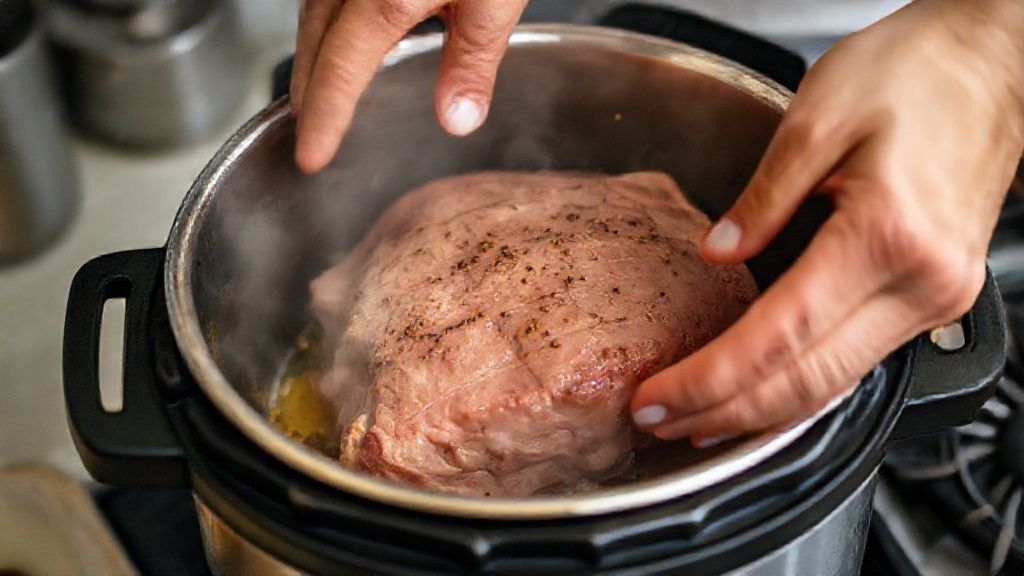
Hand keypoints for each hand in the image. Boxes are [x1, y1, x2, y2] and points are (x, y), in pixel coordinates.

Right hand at [291, 0, 527, 173]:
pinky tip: (346, 35)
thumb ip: (473, 59)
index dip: (324, 117)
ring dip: (313, 53)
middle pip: (315, 40)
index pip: (340, 70)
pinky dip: (328, 23)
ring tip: (318, 92)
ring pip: (315, 11)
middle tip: (309, 133)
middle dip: (309, 90)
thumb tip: (457, 121)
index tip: (311, 157)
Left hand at [631, 0, 1023, 446]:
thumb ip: (761, 199)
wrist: (994, 58)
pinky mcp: (934, 293)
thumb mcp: (816, 118)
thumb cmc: (917, 70)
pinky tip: (760, 391)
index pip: (778, 338)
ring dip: (760, 410)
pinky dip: (800, 383)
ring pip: (834, 383)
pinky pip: (857, 360)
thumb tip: (717, 255)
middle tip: (658, 421)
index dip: (709, 379)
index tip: (655, 398)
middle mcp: (920, 282)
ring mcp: (935, 297)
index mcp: (885, 236)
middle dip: (724, 413)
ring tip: (695, 419)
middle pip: (807, 382)